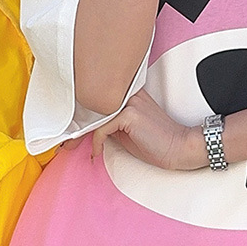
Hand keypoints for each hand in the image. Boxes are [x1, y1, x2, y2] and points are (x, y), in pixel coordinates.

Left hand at [63, 89, 206, 170]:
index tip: (72, 130)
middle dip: (78, 123)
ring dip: (82, 133)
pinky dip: (96, 142)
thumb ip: (109, 123)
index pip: (100, 97)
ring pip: (94, 114)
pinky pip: (102, 128)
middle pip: (93, 102)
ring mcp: (130, 102)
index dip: (84, 113)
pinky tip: (97, 152)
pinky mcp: (130, 114)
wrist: (180, 147)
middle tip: (67, 140)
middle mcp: (129, 93)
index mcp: (130, 93)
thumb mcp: (127, 131)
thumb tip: (87, 129)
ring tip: (73, 146)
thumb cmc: (156, 142)